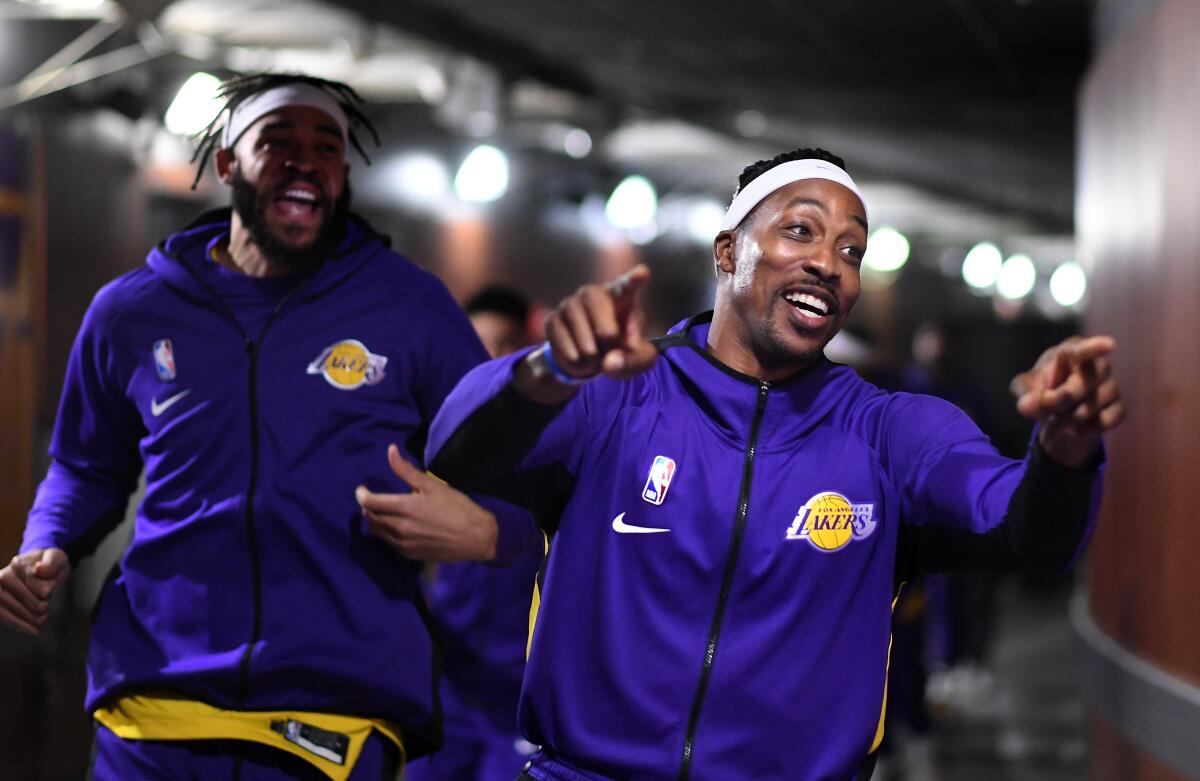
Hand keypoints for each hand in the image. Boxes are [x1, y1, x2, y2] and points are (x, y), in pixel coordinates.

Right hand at [0, 548, 70, 635]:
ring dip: (27, 618)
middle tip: (45, 607)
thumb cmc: (49, 564)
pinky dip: (18, 625)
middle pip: (19, 597)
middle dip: (35, 605)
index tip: (47, 593)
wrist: (42, 567)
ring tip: (41, 620)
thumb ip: (50, 564)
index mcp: (17, 564)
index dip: (41, 590)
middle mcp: (3, 576)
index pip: (30, 581)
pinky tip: (32, 630)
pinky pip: (4, 616)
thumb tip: (38, 570)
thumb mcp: (57, 558)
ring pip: (8, 610)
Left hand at [355, 445, 498, 561]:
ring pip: (377, 532)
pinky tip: (396, 526)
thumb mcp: (432, 485)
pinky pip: (389, 543)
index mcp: (404, 507)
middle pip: (370, 518)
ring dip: (375, 521)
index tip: (362, 489)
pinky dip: (386, 533)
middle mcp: (399, 528)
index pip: (369, 503)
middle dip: (367, 507)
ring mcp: (403, 544)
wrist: (476, 537)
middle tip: (373, 499)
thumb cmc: (456, 507)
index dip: (362, 495)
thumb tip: (390, 450)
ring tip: (382, 512)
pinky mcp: (409, 554)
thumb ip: (406, 470)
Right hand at [518, 265, 656, 400]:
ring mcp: (570, 304)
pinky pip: (560, 336)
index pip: (628, 285)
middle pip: (597, 302)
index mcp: (622, 297)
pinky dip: (572, 355)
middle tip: (611, 346)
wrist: (591, 360)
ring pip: (577, 322)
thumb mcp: (638, 360)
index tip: (642, 273)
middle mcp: (593, 293)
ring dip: (590, 350)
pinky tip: (578, 359)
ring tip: (596, 358)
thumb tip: (610, 362)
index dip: (634, 279)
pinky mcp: (553, 319)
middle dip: (606, 331)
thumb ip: (633, 360)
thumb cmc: (622, 350)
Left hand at [1011, 335, 1125, 467]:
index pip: (1083, 349)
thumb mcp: (1024, 391)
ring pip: (1095, 404)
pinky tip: (1076, 427)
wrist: (1056, 413)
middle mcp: (1097, 364)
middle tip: (1047, 406)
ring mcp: (1111, 385)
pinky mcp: (1119, 406)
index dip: (1095, 347)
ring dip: (1071, 417)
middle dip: (1062, 400)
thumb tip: (1029, 404)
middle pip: (1086, 382)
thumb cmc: (1040, 390)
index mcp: (1070, 352)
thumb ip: (1025, 395)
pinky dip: (1087, 429)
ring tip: (1058, 417)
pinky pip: (1107, 420)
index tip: (1110, 345)